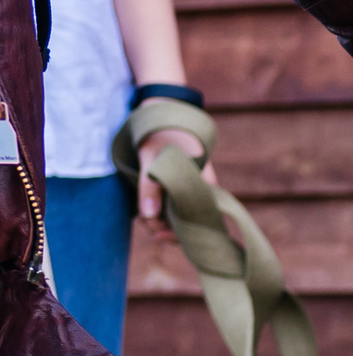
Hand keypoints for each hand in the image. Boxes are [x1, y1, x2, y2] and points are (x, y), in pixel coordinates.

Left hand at [131, 126, 210, 244]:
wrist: (161, 122)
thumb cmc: (160, 137)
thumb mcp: (152, 159)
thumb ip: (149, 187)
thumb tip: (150, 216)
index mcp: (205, 187)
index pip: (201, 223)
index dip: (179, 234)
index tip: (158, 233)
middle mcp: (202, 194)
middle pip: (190, 225)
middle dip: (167, 231)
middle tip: (147, 225)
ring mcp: (191, 194)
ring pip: (180, 221)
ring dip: (162, 225)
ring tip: (145, 220)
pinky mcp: (179, 193)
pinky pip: (174, 213)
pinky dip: (161, 218)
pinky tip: (148, 216)